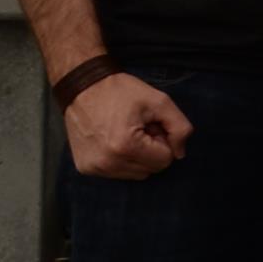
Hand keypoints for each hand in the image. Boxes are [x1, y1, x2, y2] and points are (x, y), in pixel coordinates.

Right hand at [60, 70, 190, 182]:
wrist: (82, 87)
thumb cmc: (121, 91)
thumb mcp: (159, 101)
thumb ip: (180, 127)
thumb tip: (180, 154)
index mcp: (126, 146)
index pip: (164, 160)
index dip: (163, 140)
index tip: (150, 125)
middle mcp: (108, 162)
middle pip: (150, 170)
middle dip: (150, 150)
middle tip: (138, 128)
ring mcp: (95, 168)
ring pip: (135, 174)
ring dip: (137, 157)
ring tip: (125, 133)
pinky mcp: (85, 168)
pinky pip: (117, 173)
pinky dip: (121, 160)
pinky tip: (112, 140)